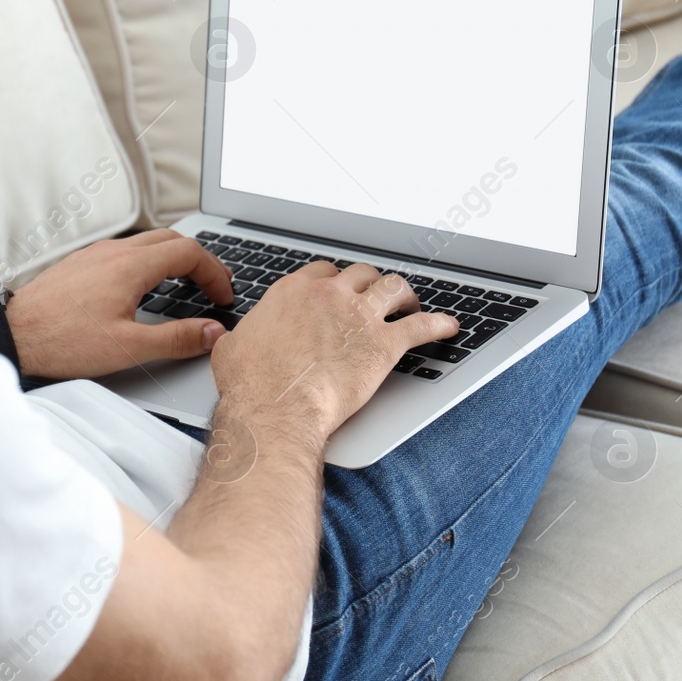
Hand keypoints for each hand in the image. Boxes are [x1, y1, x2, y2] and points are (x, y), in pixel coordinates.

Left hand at [6, 230, 234, 379]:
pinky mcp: (80, 264)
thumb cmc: (62, 341)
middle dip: (199, 260)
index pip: (189, 252)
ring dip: (173, 258)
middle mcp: (113, 251)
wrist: (13, 335)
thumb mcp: (128, 347)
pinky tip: (144, 287)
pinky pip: (125, 251)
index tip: (224, 296)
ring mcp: (94, 254)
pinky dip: (148, 262)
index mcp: (130, 266)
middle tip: (214, 285)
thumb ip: (176, 339)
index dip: (215, 273)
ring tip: (186, 284)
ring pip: (146, 242)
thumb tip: (213, 332)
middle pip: (171, 239)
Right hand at [211, 263, 458, 433]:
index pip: (323, 272)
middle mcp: (329, 295)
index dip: (335, 282)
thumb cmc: (251, 383)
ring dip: (404, 294)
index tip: (338, 291)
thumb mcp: (232, 348)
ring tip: (410, 303)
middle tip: (374, 296)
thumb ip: (239, 335)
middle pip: (361, 274)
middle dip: (369, 283)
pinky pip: (421, 326)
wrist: (275, 407)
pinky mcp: (384, 344)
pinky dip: (438, 325)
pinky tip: (449, 327)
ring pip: (393, 287)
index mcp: (294, 291)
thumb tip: (232, 339)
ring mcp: (359, 316)